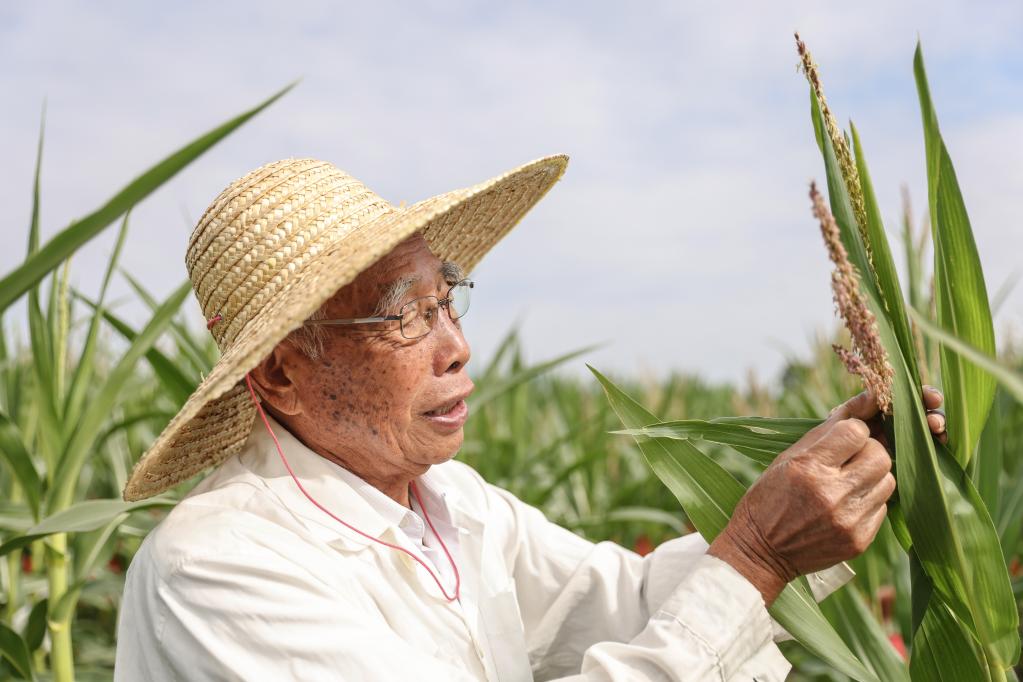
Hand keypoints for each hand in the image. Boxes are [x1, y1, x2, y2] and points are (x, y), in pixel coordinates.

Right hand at [708, 386, 945, 605]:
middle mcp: (832, 494)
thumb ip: (825, 432)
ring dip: (872, 475)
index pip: (856, 431)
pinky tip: (847, 504)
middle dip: (868, 450)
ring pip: (888, 481)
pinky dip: (869, 500)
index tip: (842, 437)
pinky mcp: (860, 541)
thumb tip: (865, 400)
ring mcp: (848, 520)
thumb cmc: (770, 496)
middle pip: (880, 455)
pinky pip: (883, 507)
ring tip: (848, 482)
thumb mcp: (787, 458)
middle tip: (850, 458)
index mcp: (808, 468)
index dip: (852, 430)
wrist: (761, 551)